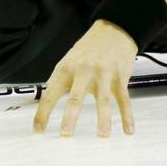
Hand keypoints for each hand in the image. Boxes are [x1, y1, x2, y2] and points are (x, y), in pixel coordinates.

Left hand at [33, 19, 137, 136]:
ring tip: (102, 135)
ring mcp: (103, 76)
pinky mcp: (120, 78)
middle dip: (70, 117)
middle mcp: (83, 72)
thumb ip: (60, 80)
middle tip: (65, 134)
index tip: (38, 129)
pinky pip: (124, 100)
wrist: (114, 30)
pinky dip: (127, 116)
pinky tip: (128, 130)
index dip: (43, 113)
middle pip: (76, 98)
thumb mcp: (69, 60)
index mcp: (66, 69)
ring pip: (103, 101)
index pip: (51, 94)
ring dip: (104, 120)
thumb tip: (46, 102)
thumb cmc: (89, 48)